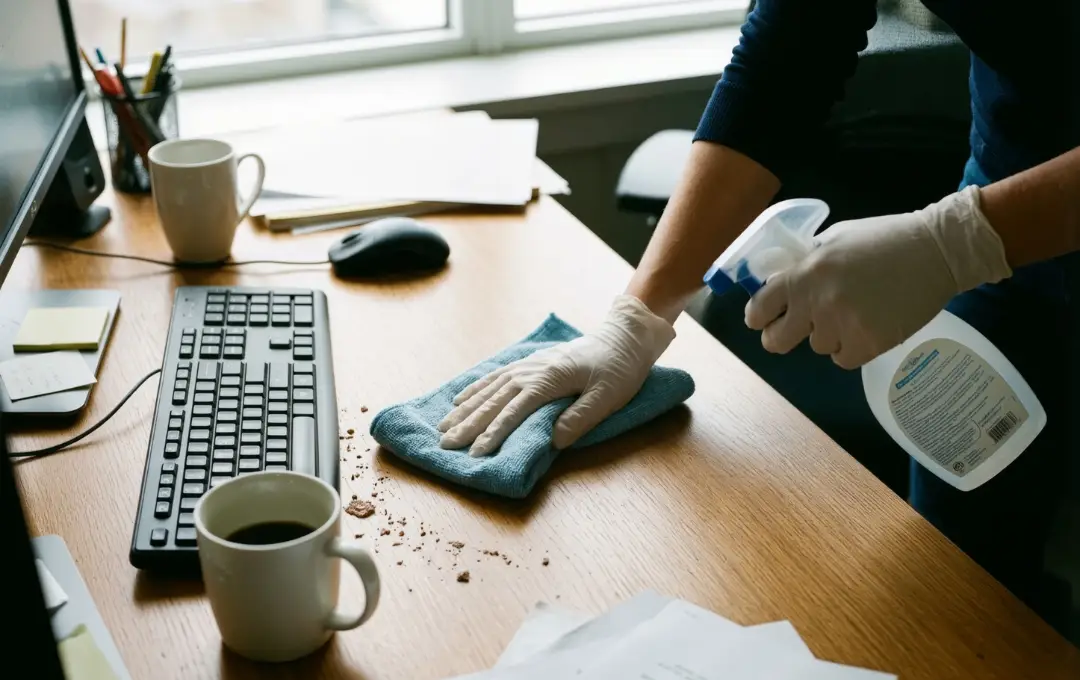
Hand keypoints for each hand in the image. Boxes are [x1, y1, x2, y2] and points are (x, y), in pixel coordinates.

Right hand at [438, 295, 675, 455]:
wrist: (622, 338)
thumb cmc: (619, 369)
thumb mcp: (609, 396)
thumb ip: (581, 417)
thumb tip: (554, 440)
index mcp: (549, 380)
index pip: (514, 411)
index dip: (494, 433)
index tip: (477, 453)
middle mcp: (531, 371)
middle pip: (494, 401)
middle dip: (469, 424)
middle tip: (446, 444)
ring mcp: (527, 365)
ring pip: (489, 389)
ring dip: (465, 409)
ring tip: (444, 426)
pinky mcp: (529, 364)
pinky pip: (495, 377)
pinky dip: (475, 389)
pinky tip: (460, 399)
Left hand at [744, 186, 1011, 367]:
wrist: (937, 252)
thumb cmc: (884, 239)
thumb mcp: (835, 239)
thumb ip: (805, 264)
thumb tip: (781, 282)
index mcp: (804, 274)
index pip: (760, 307)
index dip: (759, 316)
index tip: (764, 318)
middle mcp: (817, 303)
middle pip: (775, 341)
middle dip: (780, 336)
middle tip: (795, 329)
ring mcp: (843, 326)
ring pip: (817, 346)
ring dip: (830, 334)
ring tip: (854, 311)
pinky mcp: (869, 344)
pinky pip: (843, 358)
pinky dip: (852, 347)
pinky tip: (867, 326)